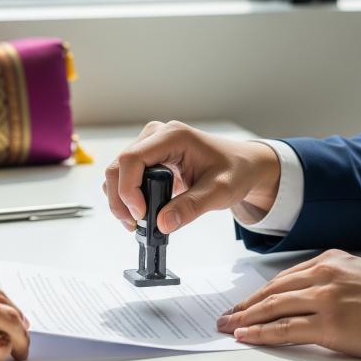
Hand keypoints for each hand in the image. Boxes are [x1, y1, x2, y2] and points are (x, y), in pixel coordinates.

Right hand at [103, 121, 280, 232]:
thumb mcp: (220, 191)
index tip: (141, 215)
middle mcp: (156, 136)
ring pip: (117, 172)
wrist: (243, 166)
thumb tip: (162, 224)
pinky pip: (125, 177)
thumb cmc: (235, 171)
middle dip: (120, 199)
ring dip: (120, 200)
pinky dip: (126, 197)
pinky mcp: (148, 158)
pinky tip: (140, 213)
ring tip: (138, 222)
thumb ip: (191, 207)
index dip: (128, 189)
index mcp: (173, 136)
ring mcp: (150, 146)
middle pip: (118, 166)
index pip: (132, 159)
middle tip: (134, 225)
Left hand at [217, 250, 360, 360]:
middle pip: (271, 292)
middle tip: (225, 316)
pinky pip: (285, 329)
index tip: (243, 303)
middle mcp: (323, 275)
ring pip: (272, 308)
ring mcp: (325, 299)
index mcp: (330, 261)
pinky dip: (261, 333)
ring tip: (227, 327)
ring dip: (245, 318)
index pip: (282, 278)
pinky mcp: (330, 325)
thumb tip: (306, 297)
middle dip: (244, 305)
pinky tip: (246, 336)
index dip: (258, 293)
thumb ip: (332, 280)